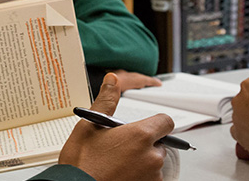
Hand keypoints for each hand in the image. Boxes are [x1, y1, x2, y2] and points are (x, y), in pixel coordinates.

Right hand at [59, 73, 173, 180]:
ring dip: (142, 160)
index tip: (141, 127)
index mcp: (140, 136)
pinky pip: (150, 178)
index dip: (154, 123)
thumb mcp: (90, 125)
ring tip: (117, 163)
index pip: (166, 122)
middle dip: (143, 143)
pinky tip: (121, 174)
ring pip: (154, 162)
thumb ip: (106, 101)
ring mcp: (153, 176)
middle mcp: (152, 156)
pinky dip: (140, 175)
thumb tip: (112, 79)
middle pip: (159, 143)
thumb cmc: (82, 162)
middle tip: (121, 147)